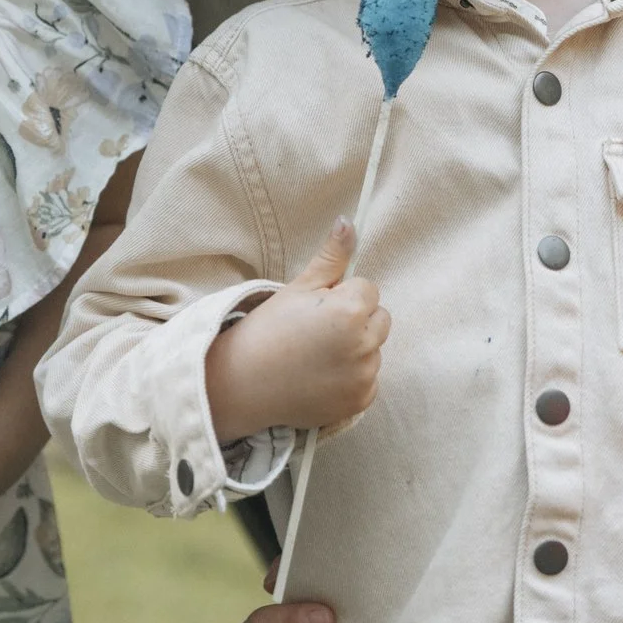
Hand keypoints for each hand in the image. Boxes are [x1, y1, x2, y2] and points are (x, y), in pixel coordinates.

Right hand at [204, 218, 389, 439]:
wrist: (242, 383)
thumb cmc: (268, 330)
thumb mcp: (298, 287)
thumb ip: (332, 257)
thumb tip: (348, 222)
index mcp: (350, 310)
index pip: (369, 290)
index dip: (342, 295)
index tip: (316, 309)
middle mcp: (364, 344)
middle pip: (379, 319)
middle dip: (357, 320)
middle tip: (318, 331)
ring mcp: (364, 376)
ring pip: (373, 350)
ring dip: (355, 350)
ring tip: (316, 356)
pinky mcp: (360, 401)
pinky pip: (368, 379)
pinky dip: (351, 379)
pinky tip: (321, 378)